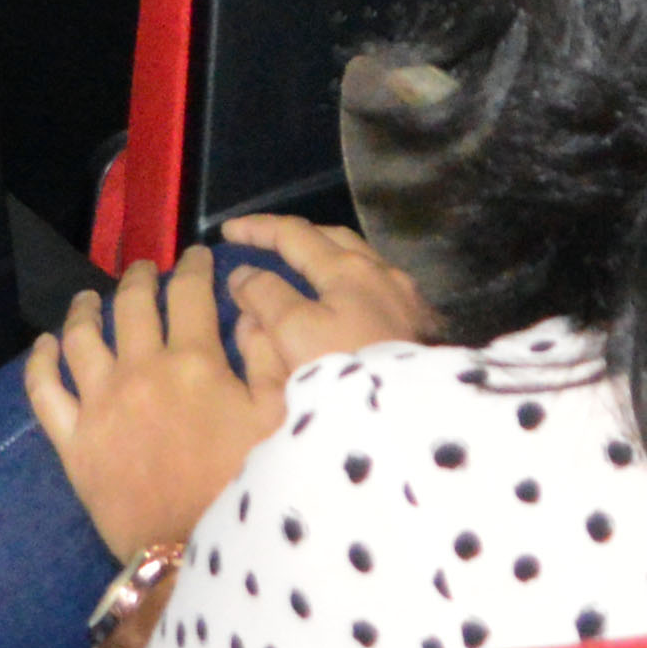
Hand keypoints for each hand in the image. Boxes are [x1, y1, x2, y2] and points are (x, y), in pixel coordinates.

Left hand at [26, 247, 304, 559]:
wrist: (190, 554)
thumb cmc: (244, 488)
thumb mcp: (280, 420)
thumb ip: (268, 359)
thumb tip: (248, 312)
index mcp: (195, 362)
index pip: (190, 294)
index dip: (194, 267)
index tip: (197, 256)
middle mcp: (141, 370)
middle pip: (133, 304)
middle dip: (141, 277)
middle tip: (146, 269)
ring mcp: (100, 403)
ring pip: (82, 336)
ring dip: (86, 308)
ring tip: (90, 297)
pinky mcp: (72, 440)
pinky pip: (44, 389)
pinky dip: (40, 361)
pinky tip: (43, 345)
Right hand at [213, 215, 432, 373]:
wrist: (412, 419)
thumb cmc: (348, 370)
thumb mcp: (294, 332)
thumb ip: (266, 295)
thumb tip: (244, 272)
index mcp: (349, 268)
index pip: (295, 234)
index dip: (258, 228)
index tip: (227, 231)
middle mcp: (383, 272)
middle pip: (333, 239)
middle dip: (296, 237)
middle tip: (265, 245)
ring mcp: (407, 298)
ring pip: (359, 263)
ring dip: (325, 259)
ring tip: (298, 272)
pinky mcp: (419, 325)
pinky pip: (375, 288)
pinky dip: (347, 284)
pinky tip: (341, 305)